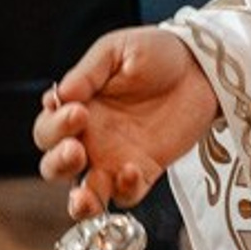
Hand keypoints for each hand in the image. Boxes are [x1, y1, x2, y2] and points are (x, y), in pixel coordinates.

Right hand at [35, 27, 221, 219]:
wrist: (202, 66)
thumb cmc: (156, 52)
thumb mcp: (117, 50)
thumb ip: (88, 72)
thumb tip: (60, 95)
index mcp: (78, 107)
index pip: (48, 128)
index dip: (54, 125)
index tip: (76, 111)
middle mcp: (90, 137)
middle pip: (55, 165)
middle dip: (58, 163)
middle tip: (76, 150)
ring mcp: (115, 158)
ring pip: (84, 192)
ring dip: (79, 200)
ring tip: (85, 196)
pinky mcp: (144, 171)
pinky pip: (126, 195)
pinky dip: (123, 191)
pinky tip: (131, 171)